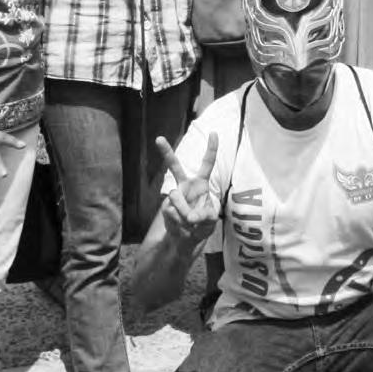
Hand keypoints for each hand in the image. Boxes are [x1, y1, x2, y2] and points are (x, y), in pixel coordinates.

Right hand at [155, 133, 219, 247]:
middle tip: (158, 138)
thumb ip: (204, 215)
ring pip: (176, 197)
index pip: (207, 164)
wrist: (185, 239)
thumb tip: (190, 216)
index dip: (211, 149)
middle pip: (175, 166)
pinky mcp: (165, 208)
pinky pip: (172, 212)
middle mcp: (185, 186)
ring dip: (184, 212)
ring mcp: (174, 196)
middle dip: (166, 152)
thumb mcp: (210, 220)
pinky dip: (180, 222)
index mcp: (201, 184)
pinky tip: (182, 225)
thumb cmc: (202, 224)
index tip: (213, 132)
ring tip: (190, 222)